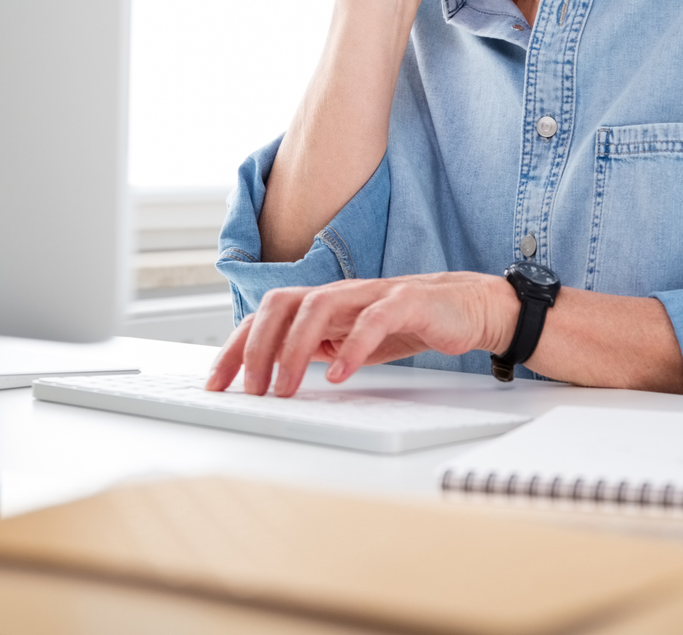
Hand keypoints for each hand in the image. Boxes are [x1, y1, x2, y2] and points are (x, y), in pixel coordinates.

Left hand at [204, 273, 518, 396]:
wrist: (467, 307)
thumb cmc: (406, 324)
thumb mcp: (350, 342)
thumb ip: (315, 349)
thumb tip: (272, 374)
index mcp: (322, 304)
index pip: (265, 317)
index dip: (236, 348)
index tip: (216, 384)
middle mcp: (340, 293)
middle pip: (281, 304)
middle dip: (257, 347)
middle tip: (250, 390)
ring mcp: (371, 293)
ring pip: (318, 305)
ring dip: (294, 348)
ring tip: (284, 387)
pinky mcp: (406, 301)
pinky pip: (373, 318)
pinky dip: (352, 346)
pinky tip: (339, 373)